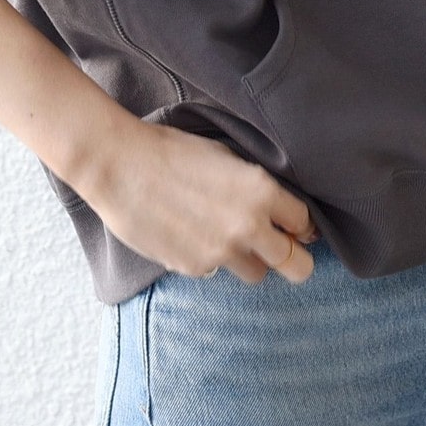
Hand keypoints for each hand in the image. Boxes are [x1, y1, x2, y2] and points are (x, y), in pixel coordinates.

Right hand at [78, 121, 320, 284]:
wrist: (122, 165)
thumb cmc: (172, 150)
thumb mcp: (225, 155)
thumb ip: (254, 185)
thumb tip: (273, 207)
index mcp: (260, 191)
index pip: (303, 222)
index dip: (300, 223)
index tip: (293, 224)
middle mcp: (248, 226)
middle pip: (297, 266)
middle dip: (295, 257)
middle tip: (282, 248)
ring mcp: (221, 252)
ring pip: (258, 274)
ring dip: (251, 260)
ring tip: (228, 237)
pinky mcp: (194, 268)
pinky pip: (217, 271)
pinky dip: (212, 259)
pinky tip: (192, 234)